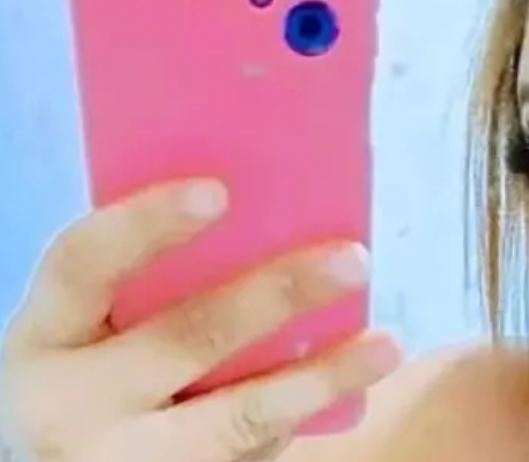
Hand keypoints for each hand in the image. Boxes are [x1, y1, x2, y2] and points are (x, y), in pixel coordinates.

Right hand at [0, 179, 400, 461]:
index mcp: (45, 336)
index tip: (217, 191)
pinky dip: (299, 418)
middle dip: (275, 296)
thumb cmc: (88, 379)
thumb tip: (263, 213)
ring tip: (385, 345)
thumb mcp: (87, 335)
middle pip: (184, 339)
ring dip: (320, 377)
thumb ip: (144, 289)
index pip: (81, 265)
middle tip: (353, 259)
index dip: (144, 224)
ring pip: (236, 418)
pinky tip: (346, 387)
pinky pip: (250, 453)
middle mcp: (71, 403)